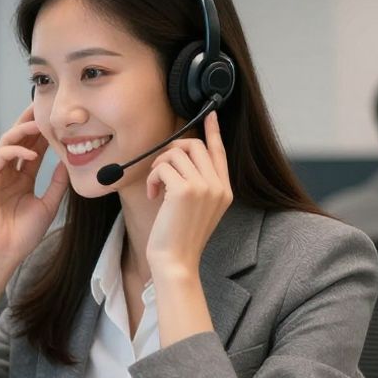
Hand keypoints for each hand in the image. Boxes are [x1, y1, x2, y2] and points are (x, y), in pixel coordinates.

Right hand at [0, 105, 69, 267]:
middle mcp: (8, 172)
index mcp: (22, 178)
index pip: (34, 147)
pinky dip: (16, 151)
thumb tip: (69, 161)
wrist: (4, 253)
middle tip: (45, 105)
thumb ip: (57, 183)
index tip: (59, 119)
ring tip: (41, 124)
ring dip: (24, 130)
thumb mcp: (48, 205)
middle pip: (20, 138)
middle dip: (32, 121)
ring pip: (8, 141)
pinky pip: (1, 156)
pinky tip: (32, 153)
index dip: (45, 132)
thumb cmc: (23, 234)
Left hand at [144, 111, 232, 277]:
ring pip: (176, 152)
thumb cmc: (180, 238)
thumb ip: (198, 184)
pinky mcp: (184, 190)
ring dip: (159, 166)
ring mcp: (204, 187)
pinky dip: (152, 178)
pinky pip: (163, 166)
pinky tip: (153, 195)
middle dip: (171, 150)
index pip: (220, 152)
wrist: (176, 262)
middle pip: (195, 145)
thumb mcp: (197, 209)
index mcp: (224, 190)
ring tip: (156, 187)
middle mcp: (218, 186)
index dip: (214, 131)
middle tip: (160, 169)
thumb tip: (180, 158)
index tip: (211, 115)